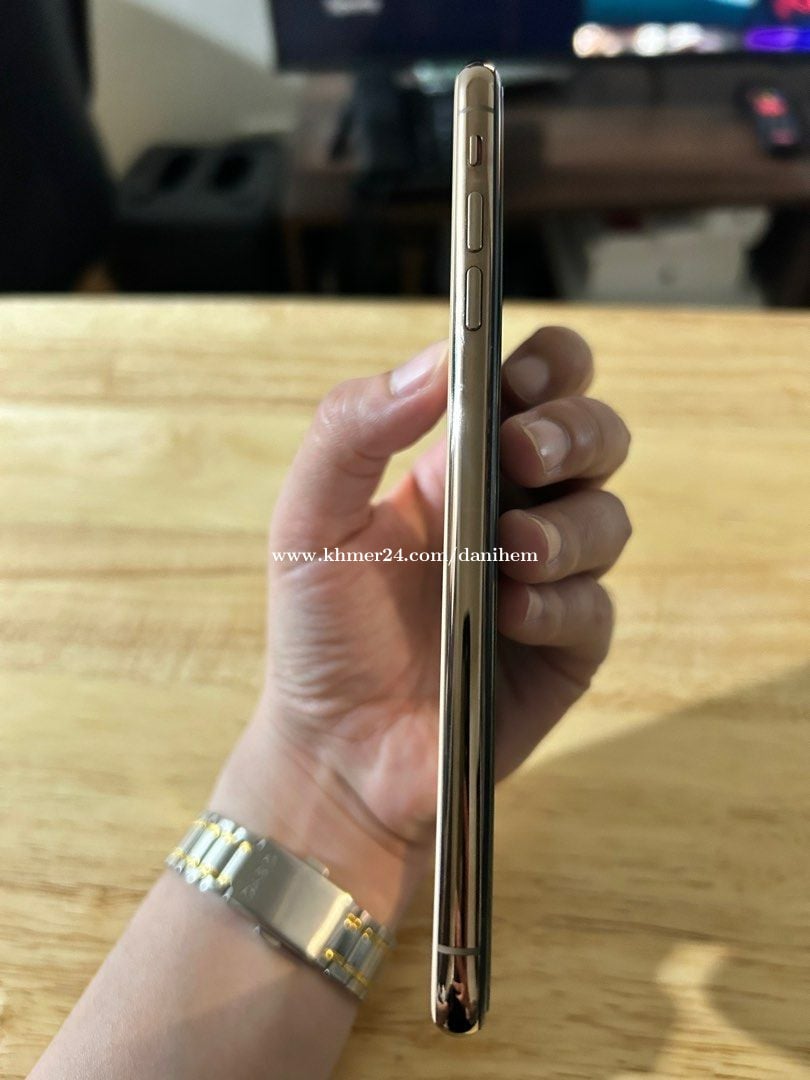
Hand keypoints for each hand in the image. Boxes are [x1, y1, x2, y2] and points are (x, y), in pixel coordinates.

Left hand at [212, 327, 630, 923]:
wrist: (336, 750)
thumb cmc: (319, 634)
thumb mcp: (307, 521)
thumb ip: (352, 430)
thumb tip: (436, 361)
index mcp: (457, 471)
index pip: (533, 388)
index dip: (549, 366)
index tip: (525, 376)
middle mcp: (512, 514)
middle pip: (593, 439)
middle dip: (575, 433)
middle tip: (525, 458)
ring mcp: (545, 581)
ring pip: (608, 518)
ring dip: (569, 526)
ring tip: (510, 554)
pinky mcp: (566, 647)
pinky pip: (596, 606)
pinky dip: (560, 605)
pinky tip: (510, 619)